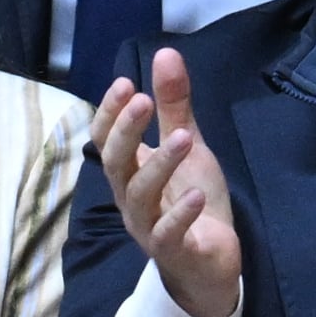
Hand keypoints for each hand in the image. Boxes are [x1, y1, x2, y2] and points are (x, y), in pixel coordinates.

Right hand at [91, 47, 241, 316]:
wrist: (210, 263)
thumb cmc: (192, 201)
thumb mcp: (189, 147)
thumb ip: (175, 106)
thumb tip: (166, 53)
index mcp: (130, 171)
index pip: (105, 139)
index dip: (110, 113)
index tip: (126, 83)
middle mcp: (130, 198)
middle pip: (115, 163)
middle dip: (126, 131)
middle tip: (144, 100)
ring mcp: (148, 227)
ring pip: (141, 195)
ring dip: (160, 164)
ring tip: (184, 138)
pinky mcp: (173, 251)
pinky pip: (168, 233)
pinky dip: (181, 214)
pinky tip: (196, 194)